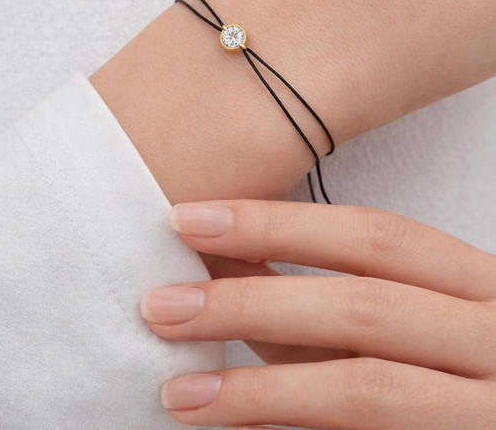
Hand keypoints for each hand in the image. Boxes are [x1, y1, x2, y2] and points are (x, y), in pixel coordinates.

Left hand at [141, 199, 495, 427]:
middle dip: (252, 302)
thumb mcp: (403, 321)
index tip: (191, 220)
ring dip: (260, 388)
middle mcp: (495, 335)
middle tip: (163, 304)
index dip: (277, 223)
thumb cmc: (454, 367)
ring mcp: (488, 406)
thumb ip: (323, 300)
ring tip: (180, 393)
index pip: (372, 234)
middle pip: (362, 304)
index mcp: (478, 282)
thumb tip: (225, 268)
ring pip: (366, 386)